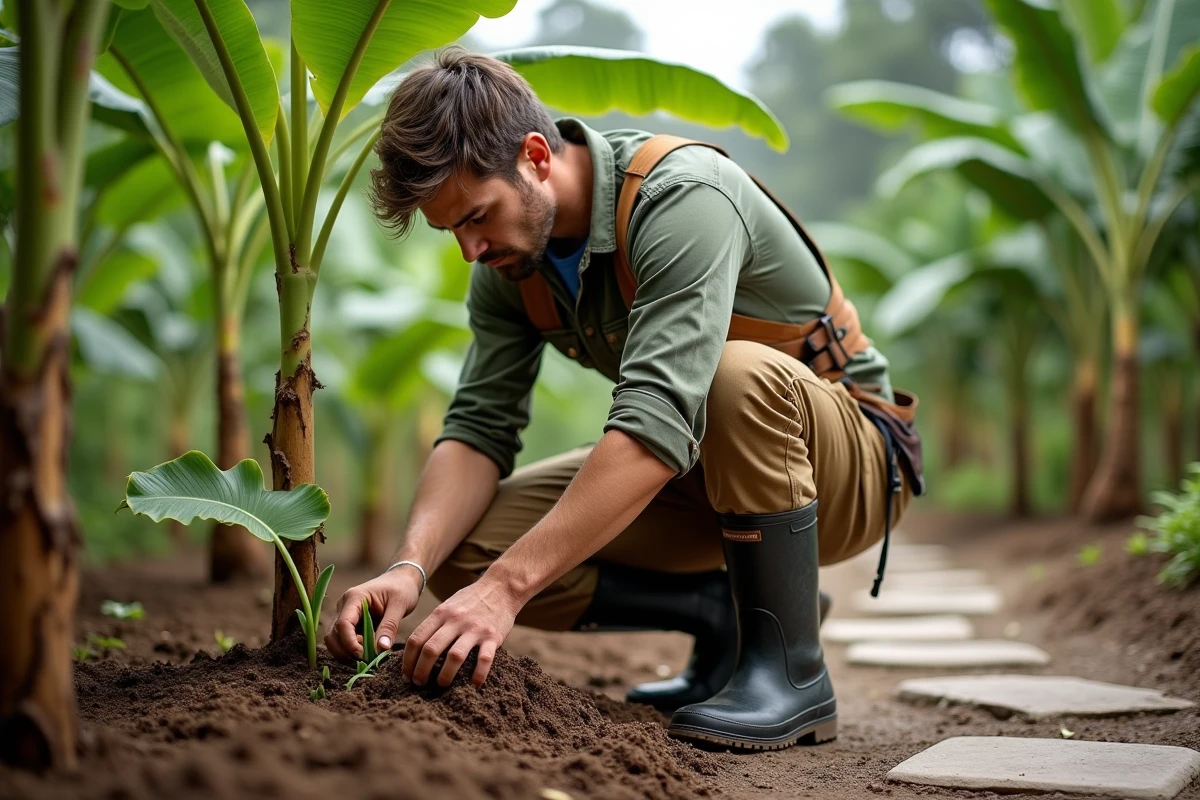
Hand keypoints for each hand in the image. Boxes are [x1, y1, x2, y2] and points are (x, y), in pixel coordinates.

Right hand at [324, 567, 421, 662]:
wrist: (401, 580)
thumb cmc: (401, 589)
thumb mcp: (400, 605)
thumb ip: (389, 626)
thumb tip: (382, 648)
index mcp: (354, 597)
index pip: (343, 624)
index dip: (350, 643)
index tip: (363, 656)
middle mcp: (343, 605)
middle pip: (332, 634)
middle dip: (345, 651)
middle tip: (366, 660)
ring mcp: (343, 614)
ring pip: (333, 639)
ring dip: (346, 653)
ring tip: (367, 657)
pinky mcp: (348, 622)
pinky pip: (342, 640)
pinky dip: (350, 650)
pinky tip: (366, 654)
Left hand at [403, 574, 519, 687]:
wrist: (501, 587)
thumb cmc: (471, 599)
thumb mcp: (448, 605)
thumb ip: (434, 624)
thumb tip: (416, 648)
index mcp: (441, 614)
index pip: (416, 639)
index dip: (408, 660)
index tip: (406, 674)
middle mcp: (455, 620)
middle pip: (431, 649)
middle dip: (421, 671)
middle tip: (418, 683)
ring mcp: (475, 628)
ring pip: (454, 657)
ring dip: (445, 676)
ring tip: (441, 685)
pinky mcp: (492, 636)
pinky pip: (484, 659)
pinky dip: (478, 675)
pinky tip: (473, 685)